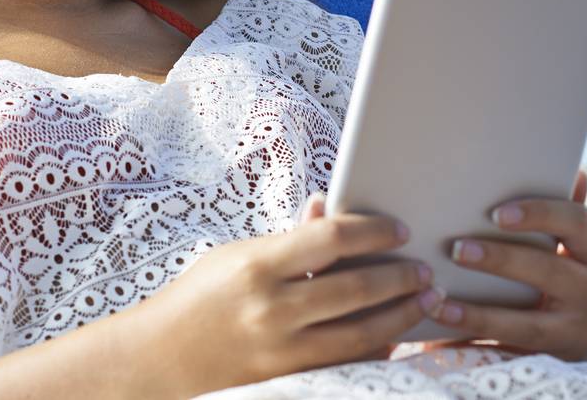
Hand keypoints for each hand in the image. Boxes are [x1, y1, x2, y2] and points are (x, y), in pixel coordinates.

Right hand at [141, 193, 435, 396]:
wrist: (160, 358)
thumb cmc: (198, 297)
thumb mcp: (236, 255)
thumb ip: (289, 238)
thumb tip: (328, 209)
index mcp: (258, 266)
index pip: (331, 239)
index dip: (372, 231)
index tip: (398, 229)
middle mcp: (272, 309)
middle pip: (356, 288)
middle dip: (400, 277)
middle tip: (425, 269)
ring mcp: (281, 349)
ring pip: (360, 333)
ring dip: (401, 315)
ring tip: (426, 301)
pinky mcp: (287, 378)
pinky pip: (346, 364)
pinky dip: (377, 350)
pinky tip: (397, 337)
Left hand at [419, 168, 586, 361]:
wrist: (570, 332)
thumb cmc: (553, 267)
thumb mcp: (562, 239)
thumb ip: (560, 210)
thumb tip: (579, 170)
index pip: (577, 222)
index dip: (540, 214)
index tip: (496, 213)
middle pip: (553, 271)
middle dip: (503, 259)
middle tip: (457, 247)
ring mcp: (581, 327)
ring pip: (532, 318)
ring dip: (483, 306)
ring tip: (438, 291)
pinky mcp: (559, 354)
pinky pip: (513, 344)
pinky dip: (475, 327)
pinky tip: (442, 313)